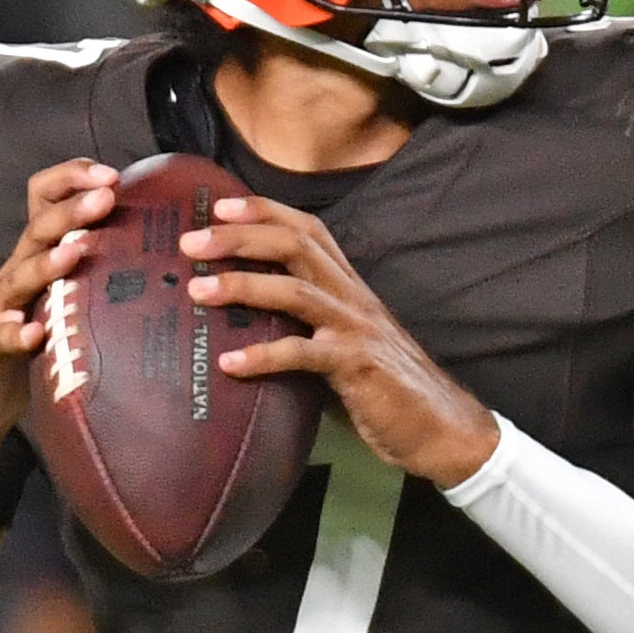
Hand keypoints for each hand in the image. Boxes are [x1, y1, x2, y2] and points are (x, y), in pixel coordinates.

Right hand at [0, 159, 116, 456]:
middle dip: (72, 209)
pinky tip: (33, 333)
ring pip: (18, 277)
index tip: (113, 175)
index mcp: (33, 261)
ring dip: (48, 263)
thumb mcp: (61, 308)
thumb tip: (155, 263)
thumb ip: (91, 282)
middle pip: (37, 230)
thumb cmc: (24, 355)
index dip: (72, 180)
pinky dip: (15, 333)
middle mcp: (13, 277)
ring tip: (77, 252)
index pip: (43, 203)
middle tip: (108, 196)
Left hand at [182, 196, 499, 485]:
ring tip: (197, 291)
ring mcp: (356, 330)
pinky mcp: (357, 366)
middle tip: (191, 242)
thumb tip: (240, 329)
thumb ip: (302, 329)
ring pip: (296, 291)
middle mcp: (353, 297)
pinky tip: (229, 362)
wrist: (442, 428)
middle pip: (295, 247)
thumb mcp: (340, 346)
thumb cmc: (383, 389)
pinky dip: (263, 356)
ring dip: (243, 285)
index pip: (308, 231)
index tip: (219, 205)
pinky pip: (303, 355)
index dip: (265, 212)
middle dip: (240, 238)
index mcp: (349, 287)